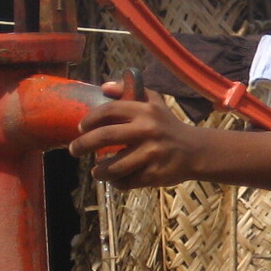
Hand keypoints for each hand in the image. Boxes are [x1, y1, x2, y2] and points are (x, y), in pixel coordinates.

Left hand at [69, 85, 205, 187]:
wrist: (196, 151)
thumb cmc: (168, 126)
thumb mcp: (155, 103)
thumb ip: (130, 91)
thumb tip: (104, 87)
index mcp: (146, 111)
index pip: (109, 110)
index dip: (90, 119)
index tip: (81, 128)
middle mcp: (148, 130)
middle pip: (105, 137)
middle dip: (83, 145)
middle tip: (74, 150)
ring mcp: (152, 154)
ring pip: (113, 166)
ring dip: (99, 171)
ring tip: (97, 171)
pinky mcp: (155, 174)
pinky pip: (127, 181)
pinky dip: (117, 182)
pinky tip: (116, 179)